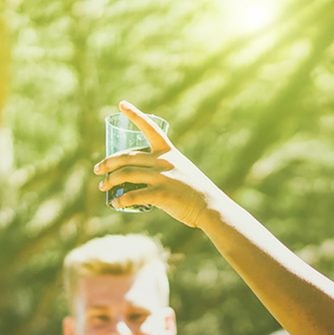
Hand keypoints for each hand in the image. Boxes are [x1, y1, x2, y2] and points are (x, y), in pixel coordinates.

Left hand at [94, 101, 221, 227]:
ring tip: (102, 186)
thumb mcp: (184, 172)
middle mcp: (164, 162)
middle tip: (98, 169)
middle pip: (127, 157)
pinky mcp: (161, 194)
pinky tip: (115, 204)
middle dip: (108, 162)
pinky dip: (122, 200)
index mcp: (169, 153)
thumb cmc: (197, 193)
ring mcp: (162, 178)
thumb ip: (166, 170)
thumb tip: (146, 179)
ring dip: (110, 180)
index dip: (135, 115)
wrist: (211, 207)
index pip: (150, 129)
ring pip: (127, 174)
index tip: (121, 104)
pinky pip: (134, 196)